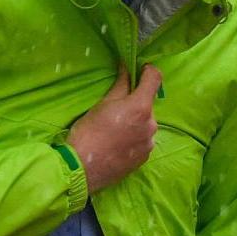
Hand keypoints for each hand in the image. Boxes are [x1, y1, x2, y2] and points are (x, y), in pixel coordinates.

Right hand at [65, 65, 161, 192]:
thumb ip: (121, 84)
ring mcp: (150, 142)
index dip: (148, 71)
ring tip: (114, 131)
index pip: (155, 78)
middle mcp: (151, 124)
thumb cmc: (88, 132)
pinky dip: (134, 138)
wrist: (81, 168)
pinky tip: (117, 144)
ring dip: (135, 122)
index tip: (140, 71)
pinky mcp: (145, 157)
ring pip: (146, 124)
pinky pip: (143, 140)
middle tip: (115, 111)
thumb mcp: (102, 104)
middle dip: (135, 103)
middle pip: (148, 105)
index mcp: (140, 107)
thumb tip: (127, 67)